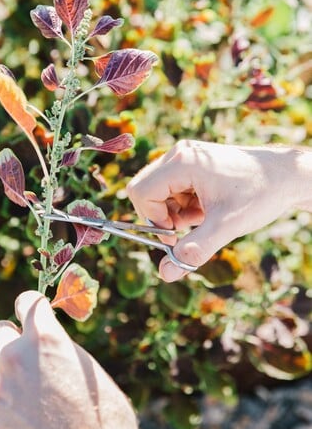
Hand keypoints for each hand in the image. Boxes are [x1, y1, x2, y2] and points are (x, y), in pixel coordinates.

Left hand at [0, 291, 139, 428]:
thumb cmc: (102, 414)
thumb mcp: (85, 367)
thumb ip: (58, 349)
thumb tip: (44, 342)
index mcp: (45, 336)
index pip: (26, 301)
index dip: (30, 306)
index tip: (32, 311)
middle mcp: (15, 355)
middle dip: (12, 338)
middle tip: (25, 354)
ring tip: (16, 385)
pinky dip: (2, 405)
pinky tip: (24, 421)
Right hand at [127, 140, 309, 280]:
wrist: (288, 176)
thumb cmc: (260, 194)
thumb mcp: (226, 226)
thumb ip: (194, 249)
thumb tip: (164, 274)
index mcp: (182, 162)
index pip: (141, 192)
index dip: (152, 219)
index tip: (175, 235)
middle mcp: (180, 155)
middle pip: (146, 191)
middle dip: (163, 216)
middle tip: (188, 228)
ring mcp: (186, 158)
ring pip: (159, 193)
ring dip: (175, 213)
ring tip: (204, 217)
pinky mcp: (193, 165)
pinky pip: (173, 190)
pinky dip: (184, 206)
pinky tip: (207, 209)